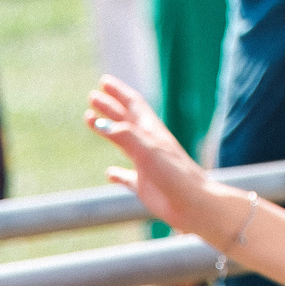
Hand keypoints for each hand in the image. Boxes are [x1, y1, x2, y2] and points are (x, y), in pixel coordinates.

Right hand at [86, 76, 207, 231]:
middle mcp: (148, 144)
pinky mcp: (145, 186)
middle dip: (110, 107)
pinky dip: (118, 173)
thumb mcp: (147, 150)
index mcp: (151, 131)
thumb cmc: (174, 174)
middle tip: (92, 97)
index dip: (118, 92)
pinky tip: (109, 173)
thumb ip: (124, 135)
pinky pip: (127, 177)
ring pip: (124, 142)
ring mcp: (146, 165)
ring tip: (91, 122)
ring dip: (109, 131)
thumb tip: (98, 122)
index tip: (103, 81)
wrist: (192, 204)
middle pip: (126, 120)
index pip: (133, 105)